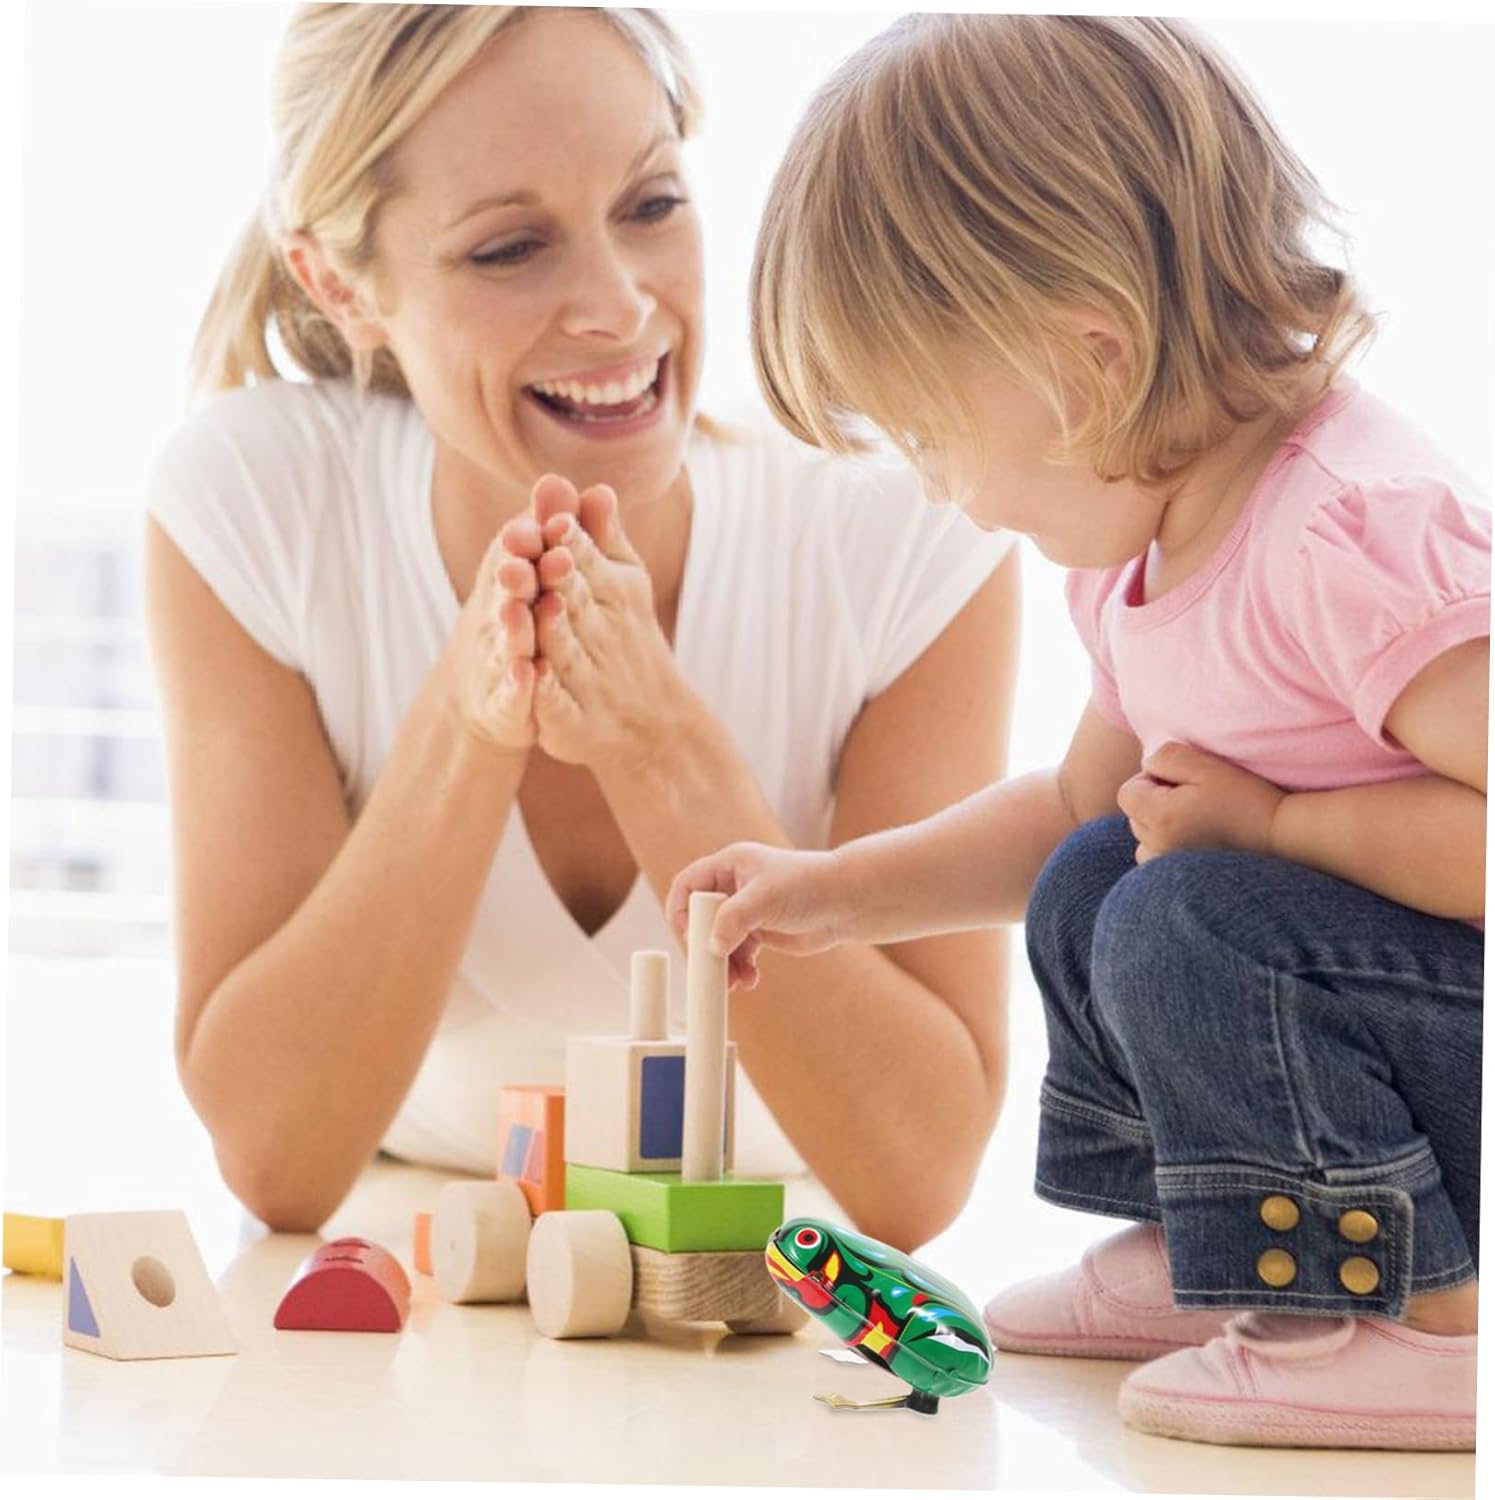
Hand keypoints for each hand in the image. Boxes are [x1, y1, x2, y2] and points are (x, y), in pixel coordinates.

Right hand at [443, 525, 539, 755]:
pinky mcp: (501, 703)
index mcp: (512, 581)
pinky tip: (526, 675)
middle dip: (516, 576)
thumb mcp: (534, 574)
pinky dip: (516, 685)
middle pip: (508, 594)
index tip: (548, 521)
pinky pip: (509, 694)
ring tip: (519, 609)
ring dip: (511, 625)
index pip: (519, 555)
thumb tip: (559, 479)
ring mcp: (496, 661)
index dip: (529, 538)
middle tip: (525, 560)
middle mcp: (498, 616)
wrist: (490, 696)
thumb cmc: (519, 620)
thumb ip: (550, 531)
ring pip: (505, 641)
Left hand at [514, 477, 693, 768]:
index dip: (571, 543)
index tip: (556, 520)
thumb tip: (597, 486)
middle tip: (540, 552)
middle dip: (557, 578)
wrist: (651, 723)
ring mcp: (588, 680)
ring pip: (565, 652)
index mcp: (611, 596)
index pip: (587, 562)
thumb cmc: (628, 639)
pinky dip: (547, 694)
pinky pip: (558, 706)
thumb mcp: (623, 585)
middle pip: (575, 602)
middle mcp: (602, 635)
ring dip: (551, 631)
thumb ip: (604, 538)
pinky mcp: (573, 721)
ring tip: (535, 607)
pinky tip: (532, 678)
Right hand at [666, 843, 851, 989]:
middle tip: (712, 968)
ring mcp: (747, 911)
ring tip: (735, 983)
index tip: (688, 937)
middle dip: (704, 946)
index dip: (681, 911)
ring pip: (719, 941)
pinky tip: (750, 980)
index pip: (688, 885)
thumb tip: (712, 947)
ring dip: (723, 964)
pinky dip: (740, 968)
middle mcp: (735, 886)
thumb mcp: (766, 898)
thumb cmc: (809, 885)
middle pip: (701, 919)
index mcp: (729, 865)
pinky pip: (738, 953)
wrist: (849, 903)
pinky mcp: (761, 932)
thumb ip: (733, 919)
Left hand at [1116, 741, 1285, 863]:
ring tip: (1197, 821)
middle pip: (1134, 815)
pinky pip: (1156, 858)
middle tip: (1197, 800)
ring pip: (1143, 838)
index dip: (1152, 780)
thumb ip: (1165, 757)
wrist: (1280, 837)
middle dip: (1156, 801)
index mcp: (1159, 816)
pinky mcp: (1179, 878)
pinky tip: (1197, 841)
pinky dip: (1168, 847)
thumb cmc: (1243, 797)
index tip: (1184, 782)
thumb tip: (1146, 767)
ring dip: (1160, 826)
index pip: (1127, 792)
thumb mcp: (1205, 765)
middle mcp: (1156, 846)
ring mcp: (1166, 866)